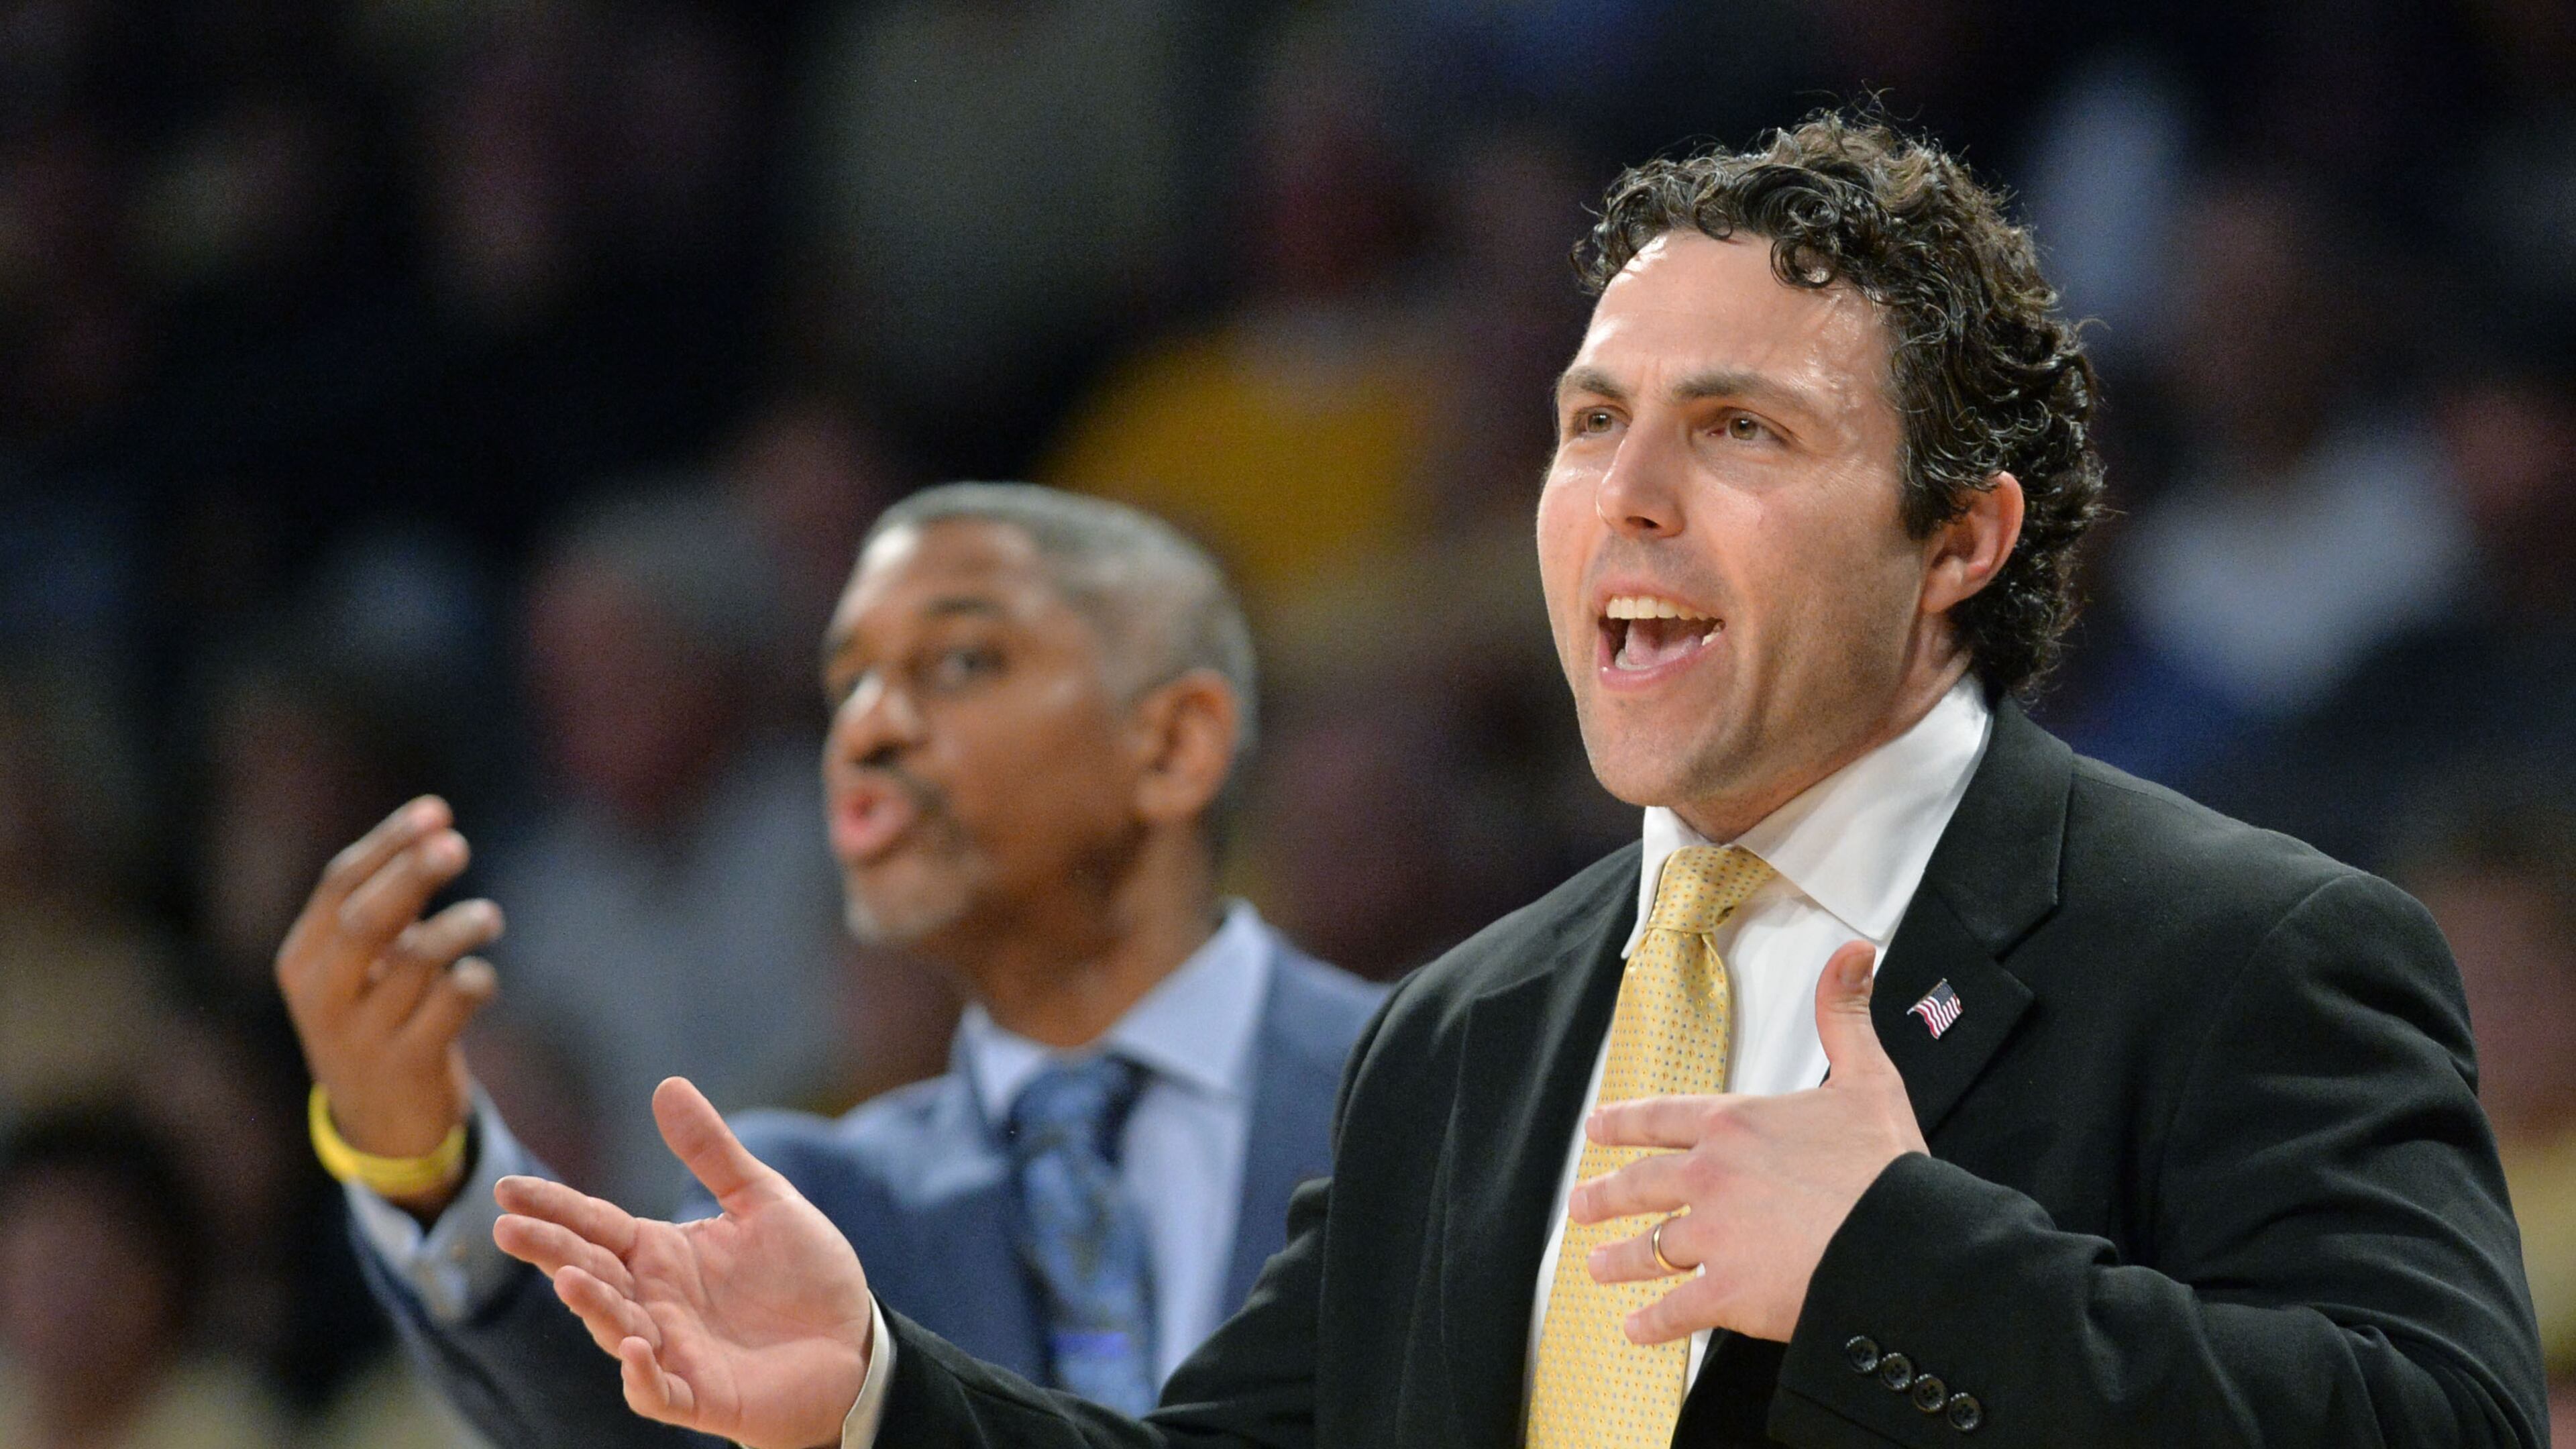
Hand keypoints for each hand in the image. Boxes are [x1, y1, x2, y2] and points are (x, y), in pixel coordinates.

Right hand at [275, 796, 503, 1216]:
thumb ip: (389, 904)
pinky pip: (450, 1007)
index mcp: (302, 958)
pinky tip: (480, 978)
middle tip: (457, 845)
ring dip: (459, 928)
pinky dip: (475, 981)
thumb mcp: (362, 965)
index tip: (436, 811)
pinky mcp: (406, 1066)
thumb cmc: (377, 1016)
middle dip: (411, 874)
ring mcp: (360, 1035)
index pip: (338, 884)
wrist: (379, 1123)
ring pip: (414, 962)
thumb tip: (437, 829)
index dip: (389, 843)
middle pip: (364, 919)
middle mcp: (322, 995)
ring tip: (489, 917)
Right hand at [494, 1077, 875, 1448]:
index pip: (595, 1225)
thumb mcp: (762, 1199)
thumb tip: (666, 1085)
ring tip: (566, 1277)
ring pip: (615, 1329)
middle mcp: (655, 1301)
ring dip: (591, 1305)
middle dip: (549, 1250)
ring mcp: (673, 1351)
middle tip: (507, 1227)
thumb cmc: (805, 1273)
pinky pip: (659, 1392)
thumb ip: (711, 1151)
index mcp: (661, 1253)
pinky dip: (642, 1376)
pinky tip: (637, 1348)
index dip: (553, 1207)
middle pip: (590, 1272)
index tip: (507, 1188)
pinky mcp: (702, 1396)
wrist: (854, 1341)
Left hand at [1567, 941, 1926, 1343]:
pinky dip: (1652, 1324)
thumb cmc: (1887, 1167)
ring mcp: (1713, 1237)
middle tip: (1581, 1204)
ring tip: (1596, 1267)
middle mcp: (1710, 1177)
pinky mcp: (1727, 1293)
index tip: (1597, 1129)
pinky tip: (1636, 1329)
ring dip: (1618, 1259)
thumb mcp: (1868, 1076)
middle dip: (1605, 1195)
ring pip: (1649, 1248)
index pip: (1661, 1116)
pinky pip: (1675, 1310)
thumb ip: (1844, 1015)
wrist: (1901, 1241)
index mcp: (1734, 1124)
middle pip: (1640, 1184)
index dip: (1623, 1122)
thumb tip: (1853, 955)